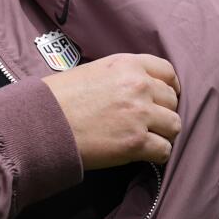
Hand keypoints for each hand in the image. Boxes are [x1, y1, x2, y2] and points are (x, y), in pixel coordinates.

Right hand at [42, 53, 180, 169]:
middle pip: (172, 100)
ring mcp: (139, 114)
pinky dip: (158, 154)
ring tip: (149, 138)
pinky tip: (145, 153)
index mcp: (128, 64)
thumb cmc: (62, 96)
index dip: (169, 86)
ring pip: (174, 125)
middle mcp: (139, 86)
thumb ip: (123, 75)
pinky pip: (165, 150)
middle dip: (164, 111)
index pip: (167, 72)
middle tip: (150, 122)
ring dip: (164, 133)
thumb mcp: (96, 70)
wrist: (43, 121)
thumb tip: (139, 88)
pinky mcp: (135, 142)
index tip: (163, 98)